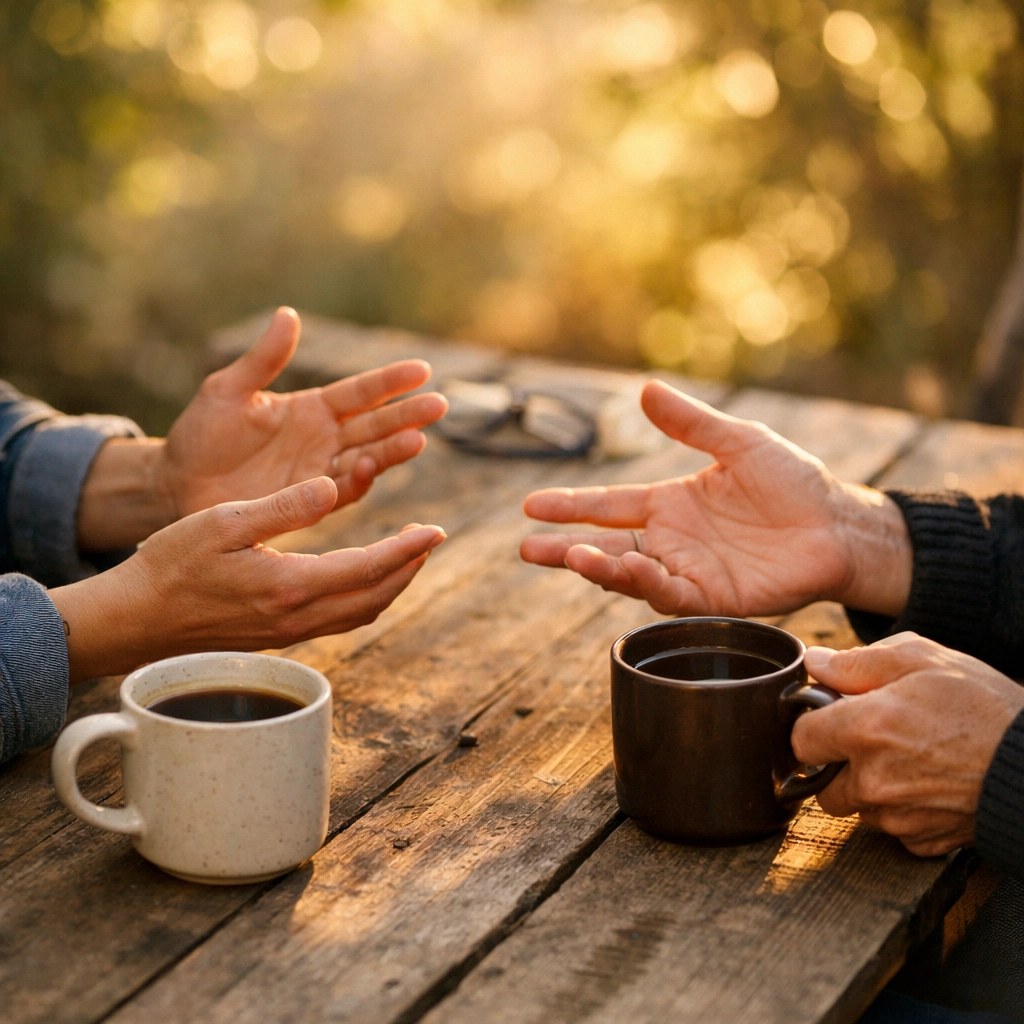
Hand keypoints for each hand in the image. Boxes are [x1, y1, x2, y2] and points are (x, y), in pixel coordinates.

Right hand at [50, 477, 445, 683]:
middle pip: (375, 597)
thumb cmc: (171, 564)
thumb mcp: (225, 522)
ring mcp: (289, 632)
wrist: (136, 619)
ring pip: (360, 613)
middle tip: (431, 539)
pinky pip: (339, 620)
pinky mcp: (278, 637)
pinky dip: (364, 598)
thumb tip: (332, 487)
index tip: (436, 530)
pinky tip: (362, 578)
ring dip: (391, 585)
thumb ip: (283, 506)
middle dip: (409, 568)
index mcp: (289, 585)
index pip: (368, 568)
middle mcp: (297, 616)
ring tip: (407, 556)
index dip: (407, 549)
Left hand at [159, 307, 447, 517]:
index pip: (361, 392)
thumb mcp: (228, 391)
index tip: (423, 370)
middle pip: (376, 425)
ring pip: (368, 459)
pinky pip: (341, 492)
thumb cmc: (201, 435)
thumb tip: (288, 314)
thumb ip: (263, 360)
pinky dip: (357, 482)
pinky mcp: (310, 503)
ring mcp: (320, 473)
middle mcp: (325, 440)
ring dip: (392, 451)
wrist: (178, 486)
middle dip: (407, 416)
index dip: (390, 382)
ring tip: (417, 440)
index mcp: (312, 408)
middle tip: (439, 406)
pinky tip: (367, 468)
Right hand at [520, 380, 911, 618]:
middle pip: (606, 546)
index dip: (570, 505)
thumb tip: (645, 389)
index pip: (608, 505)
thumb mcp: (740, 443)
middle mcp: (671, 541)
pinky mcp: (714, 599)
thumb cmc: (793, 482)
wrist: (838, 524)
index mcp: (670, 504)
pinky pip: (672, 596)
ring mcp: (689, 572)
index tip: (530, 506)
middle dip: (565, 549)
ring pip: (632, 575)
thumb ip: (693, 423)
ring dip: (600, 567)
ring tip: (573, 555)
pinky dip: (648, 585)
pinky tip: (630, 570)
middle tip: (527, 550)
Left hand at [792, 634, 1023, 856]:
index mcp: (865, 729)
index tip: (830, 719)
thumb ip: (856, 661)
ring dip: (869, 788)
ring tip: (908, 760)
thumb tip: (815, 664)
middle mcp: (873, 779)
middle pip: (822, 783)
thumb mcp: (921, 658)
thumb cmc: (985, 705)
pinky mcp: (922, 841)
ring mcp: (897, 817)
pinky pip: (892, 827)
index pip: (799, 739)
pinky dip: (902, 810)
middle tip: (873, 741)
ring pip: (857, 807)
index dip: (812, 725)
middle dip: (838, 763)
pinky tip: (928, 784)